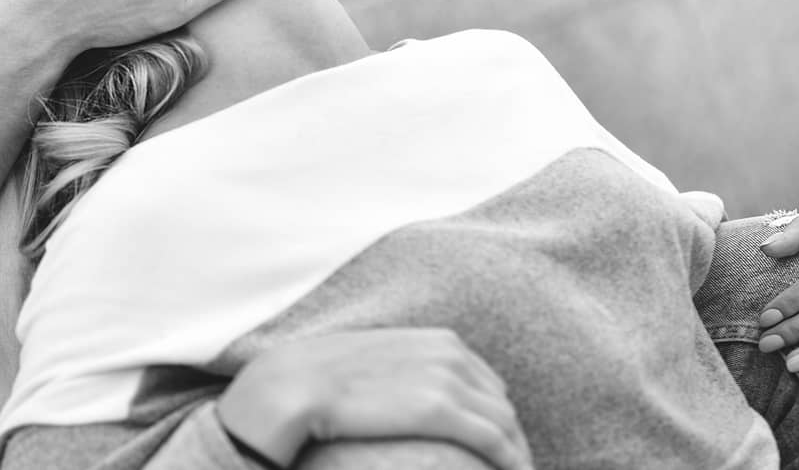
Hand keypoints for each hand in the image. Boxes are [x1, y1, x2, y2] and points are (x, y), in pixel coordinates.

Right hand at [216, 329, 532, 469]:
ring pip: (502, 421)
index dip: (493, 414)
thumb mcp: (363, 367)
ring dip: (515, 454)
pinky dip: (509, 459)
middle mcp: (443, 352)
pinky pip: (491, 437)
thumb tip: (405, 396)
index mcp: (432, 340)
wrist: (283, 389)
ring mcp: (440, 377)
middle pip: (499, 401)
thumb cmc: (312, 384)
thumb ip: (397, 373)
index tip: (492, 447)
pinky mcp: (435, 406)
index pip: (485, 380)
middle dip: (510, 438)